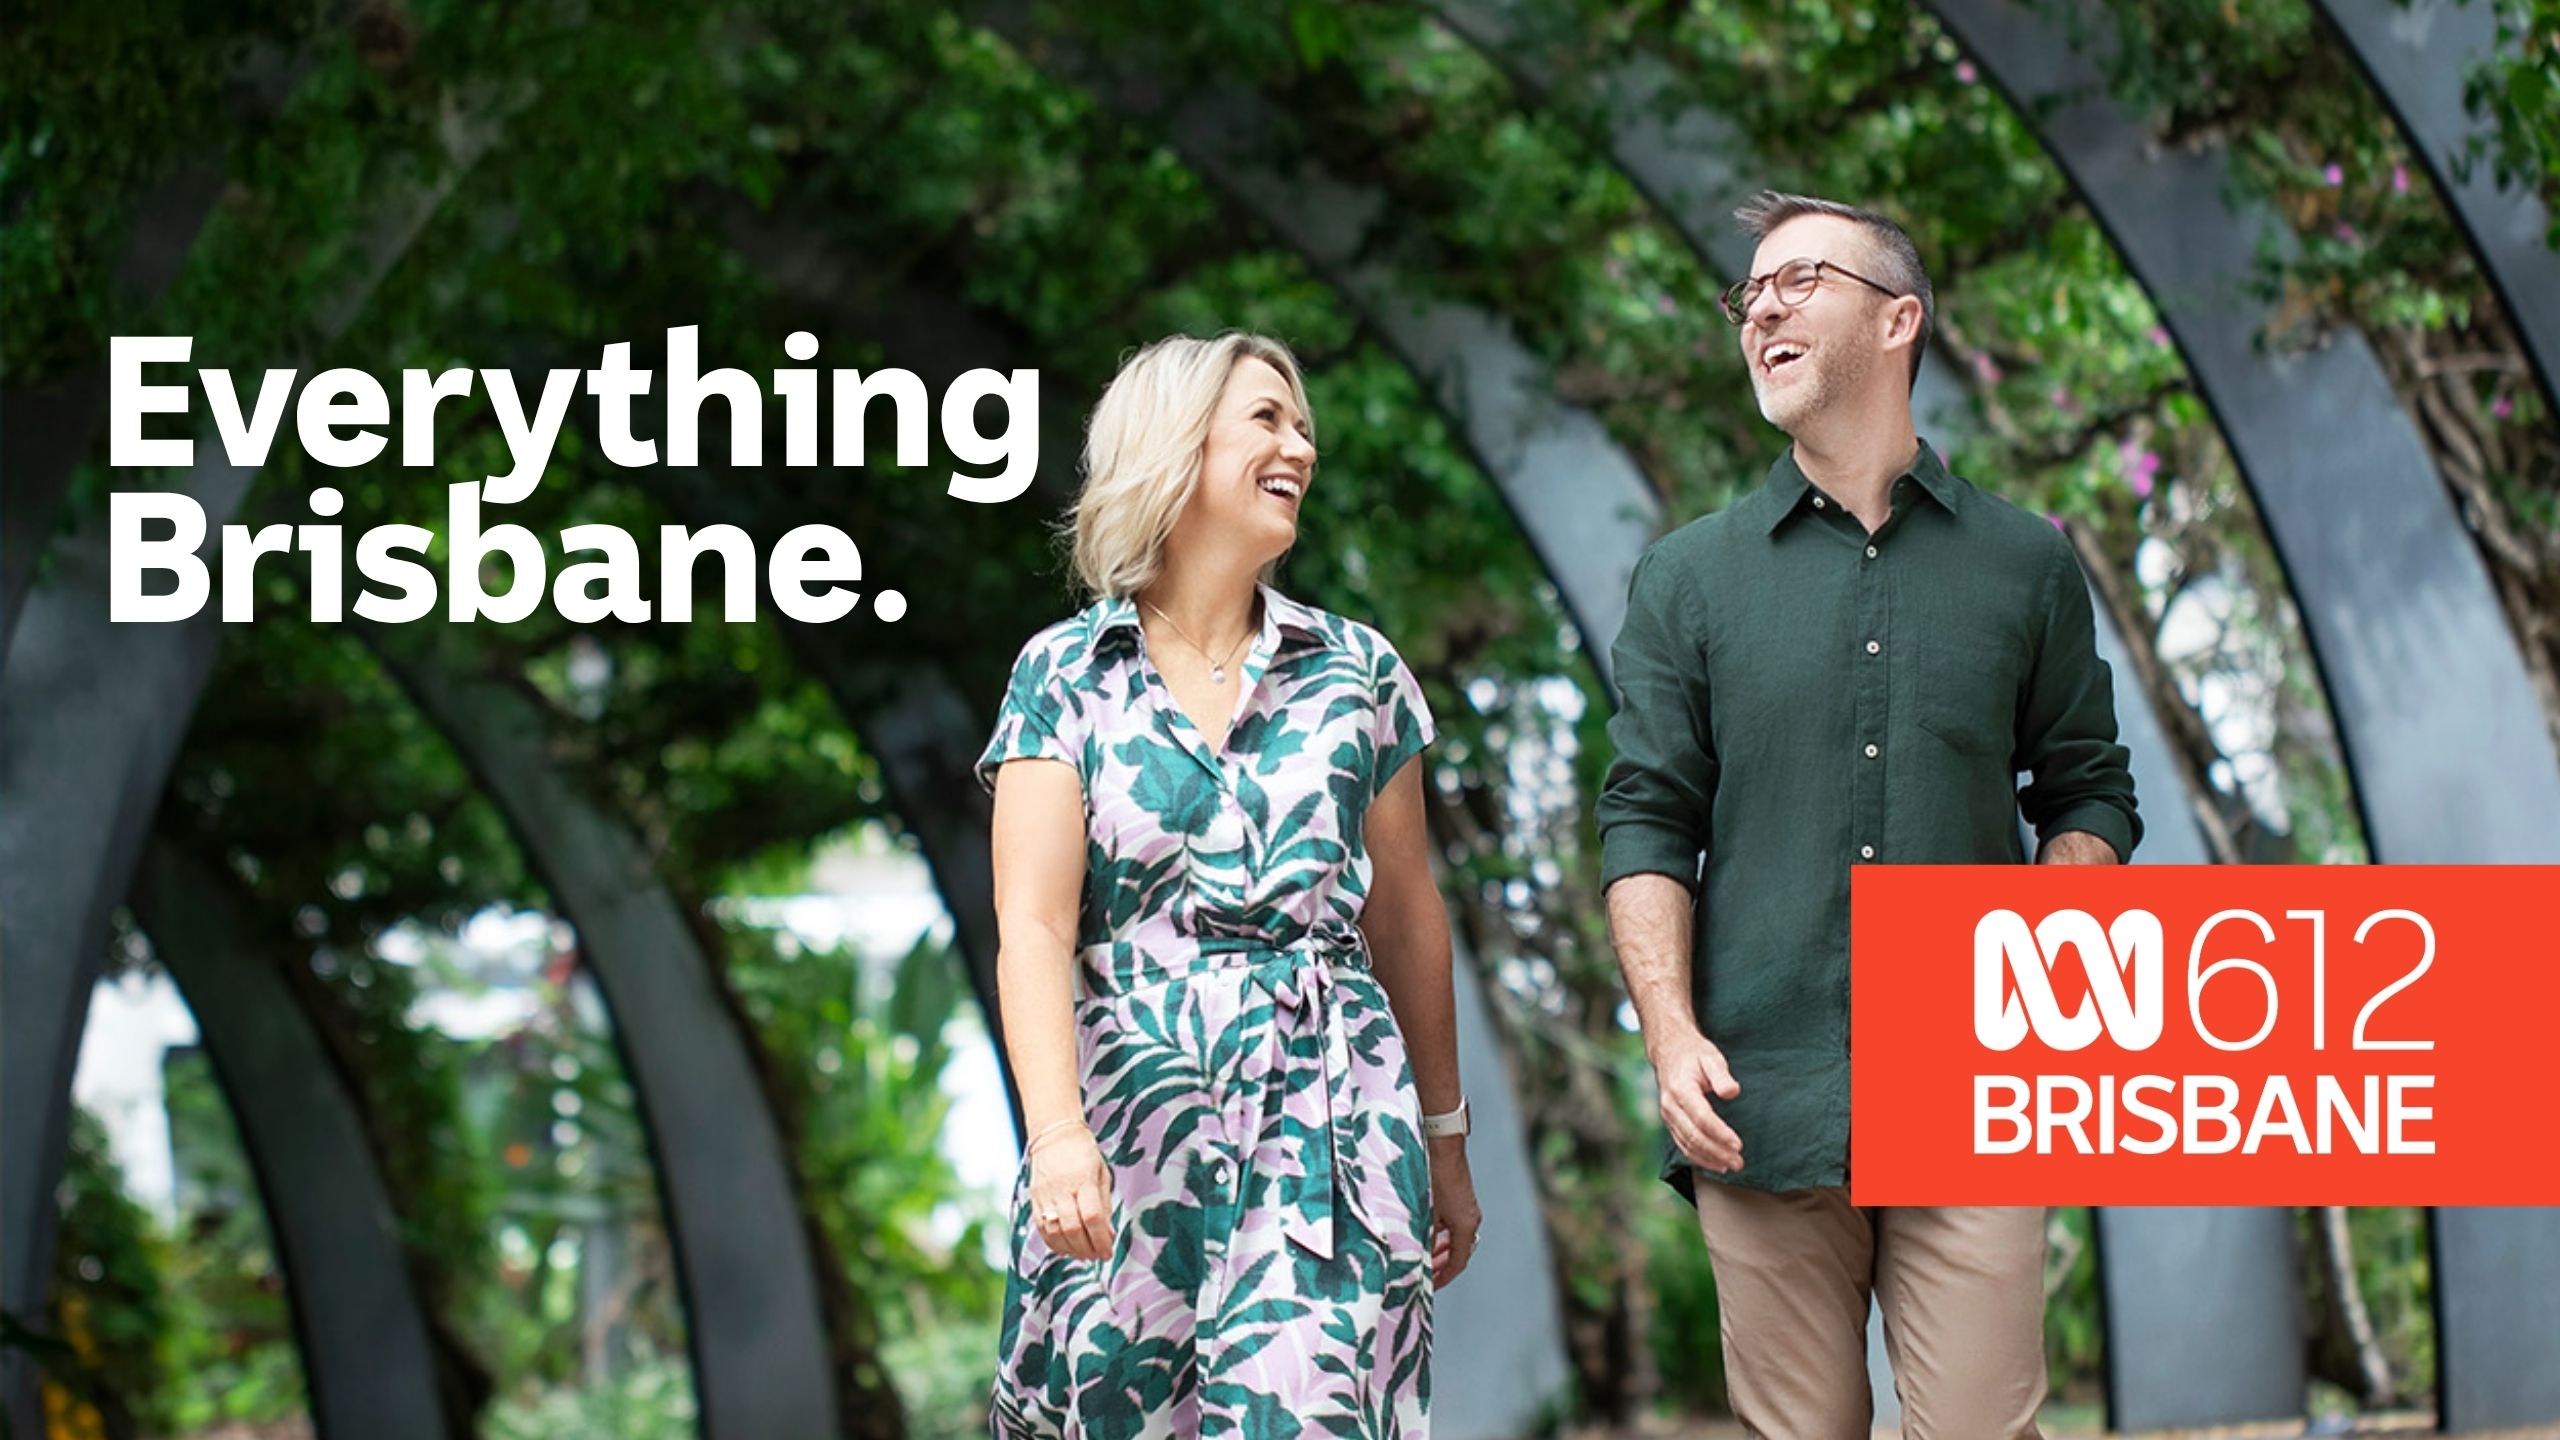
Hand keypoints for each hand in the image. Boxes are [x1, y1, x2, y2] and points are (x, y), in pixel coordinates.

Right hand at [1027, 1126, 1115, 1261]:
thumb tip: (1109, 1235)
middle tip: (1097, 1256)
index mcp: (1083, 1180)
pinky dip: (1054, 1244)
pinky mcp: (1034, 1200)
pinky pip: (1041, 1228)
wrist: (1054, 1134)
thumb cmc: (1084, 1154)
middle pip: (1072, 1228)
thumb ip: (1104, 1205)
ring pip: (1055, 1232)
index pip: (1092, 1217)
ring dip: (1071, 1250)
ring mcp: (1045, 1195)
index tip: (1108, 1253)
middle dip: (1087, 1249)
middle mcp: (1062, 1189)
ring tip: (1083, 1255)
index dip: (1101, 1240)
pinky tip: (1066, 1248)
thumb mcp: (1102, 1174)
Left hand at [1426, 1135, 1482, 1289]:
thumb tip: (1412, 1256)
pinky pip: (1453, 1224)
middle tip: (1424, 1275)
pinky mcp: (1461, 1196)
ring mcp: (1467, 1206)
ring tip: (1423, 1257)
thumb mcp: (1422, 1210)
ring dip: (1441, 1249)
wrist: (1441, 1140)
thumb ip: (1420, 1235)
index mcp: (1465, 1224)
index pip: (1458, 1262)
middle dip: (1441, 1265)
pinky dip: (1440, 1233)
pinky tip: (1424, 1232)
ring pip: (1456, 1237)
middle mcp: (1471, 1217)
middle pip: (1459, 1251)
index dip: (1443, 1277)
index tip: (1428, 1286)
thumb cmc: (1429, 1174)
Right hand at [1650, 1026, 1743, 1173]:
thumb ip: (1721, 1075)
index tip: (1738, 1145)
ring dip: (1709, 1159)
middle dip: (1717, 1152)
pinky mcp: (1670, 1122)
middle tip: (1739, 1162)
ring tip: (1731, 1166)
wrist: (1669, 1050)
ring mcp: (1668, 1116)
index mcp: (1681, 1089)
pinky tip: (1716, 1164)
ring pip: (1687, 1144)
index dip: (1720, 1134)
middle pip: (1694, 1136)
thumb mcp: (1711, 1056)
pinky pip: (1682, 1145)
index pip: (1701, 1118)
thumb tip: (1732, 1092)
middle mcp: (1670, 1105)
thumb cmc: (1694, 1054)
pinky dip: (1699, 1158)